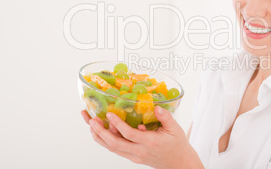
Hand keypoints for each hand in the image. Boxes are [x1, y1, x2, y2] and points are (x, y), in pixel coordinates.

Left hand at [82, 107, 203, 168]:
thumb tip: (157, 107)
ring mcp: (134, 156)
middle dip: (100, 132)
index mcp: (150, 142)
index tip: (109, 114)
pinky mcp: (133, 157)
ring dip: (99, 137)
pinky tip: (101, 132)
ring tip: (91, 124)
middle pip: (115, 144)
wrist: (178, 163)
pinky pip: (116, 150)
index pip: (129, 134)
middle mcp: (139, 151)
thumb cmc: (177, 144)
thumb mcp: (175, 128)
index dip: (118, 125)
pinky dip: (106, 141)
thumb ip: (166, 117)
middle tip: (91, 120)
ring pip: (112, 149)